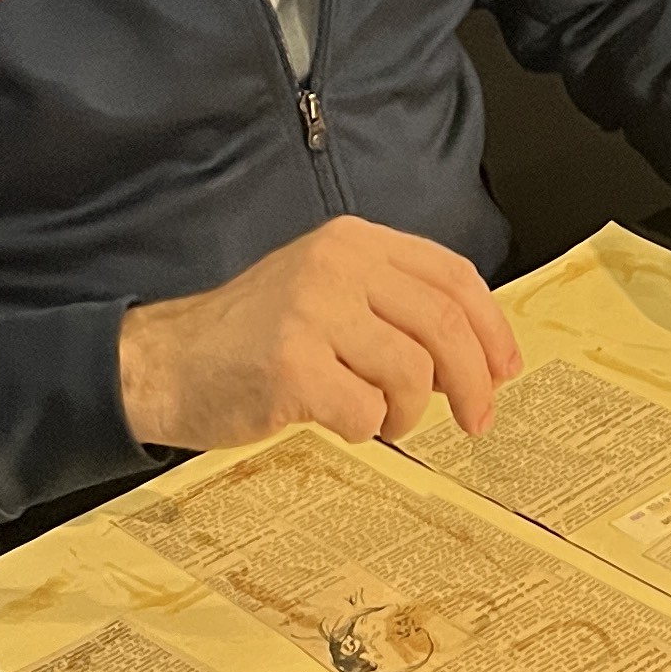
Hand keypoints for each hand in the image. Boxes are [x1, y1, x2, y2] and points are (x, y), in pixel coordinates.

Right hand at [116, 216, 520, 448]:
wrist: (164, 364)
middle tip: (477, 421)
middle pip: (443, 324)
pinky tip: (340, 422)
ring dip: (409, 412)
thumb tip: (477, 361)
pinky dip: (366, 429)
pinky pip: (365, 411)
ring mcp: (311, 312)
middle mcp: (336, 265)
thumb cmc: (253, 339)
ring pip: (412, 372)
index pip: (452, 276)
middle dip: (474, 383)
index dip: (491, 328)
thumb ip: (395, 311)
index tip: (505, 371)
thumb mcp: (327, 295)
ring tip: (381, 418)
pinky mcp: (291, 366)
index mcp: (353, 241)